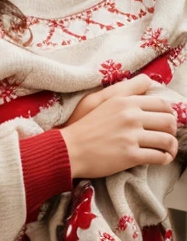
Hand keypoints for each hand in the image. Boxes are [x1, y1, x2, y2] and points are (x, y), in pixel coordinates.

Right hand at [60, 75, 176, 178]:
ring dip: (171, 147)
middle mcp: (131, 116)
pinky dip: (164, 159)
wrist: (68, 150)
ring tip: (167, 151)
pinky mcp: (130, 155)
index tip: (165, 122)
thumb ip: (125, 89)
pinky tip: (161, 159)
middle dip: (172, 131)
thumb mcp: (99, 99)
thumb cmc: (82, 125)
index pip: (162, 104)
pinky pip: (159, 157)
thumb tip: (148, 82)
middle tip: (167, 136)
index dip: (168, 114)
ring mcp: (131, 136)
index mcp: (125, 101)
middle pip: (168, 121)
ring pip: (166, 140)